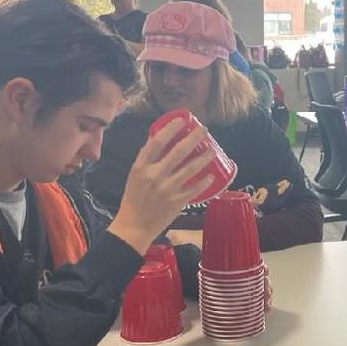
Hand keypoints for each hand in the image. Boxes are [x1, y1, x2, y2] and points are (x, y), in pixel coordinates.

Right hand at [108, 121, 214, 253]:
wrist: (134, 226)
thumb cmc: (133, 199)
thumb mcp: (134, 176)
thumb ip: (146, 161)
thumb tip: (157, 141)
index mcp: (141, 167)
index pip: (156, 142)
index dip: (170, 129)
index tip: (181, 120)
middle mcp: (154, 176)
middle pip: (178, 152)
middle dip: (194, 138)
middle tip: (205, 129)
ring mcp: (167, 189)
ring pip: (190, 169)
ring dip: (204, 158)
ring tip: (213, 150)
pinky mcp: (177, 202)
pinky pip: (195, 189)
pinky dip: (204, 182)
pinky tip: (211, 175)